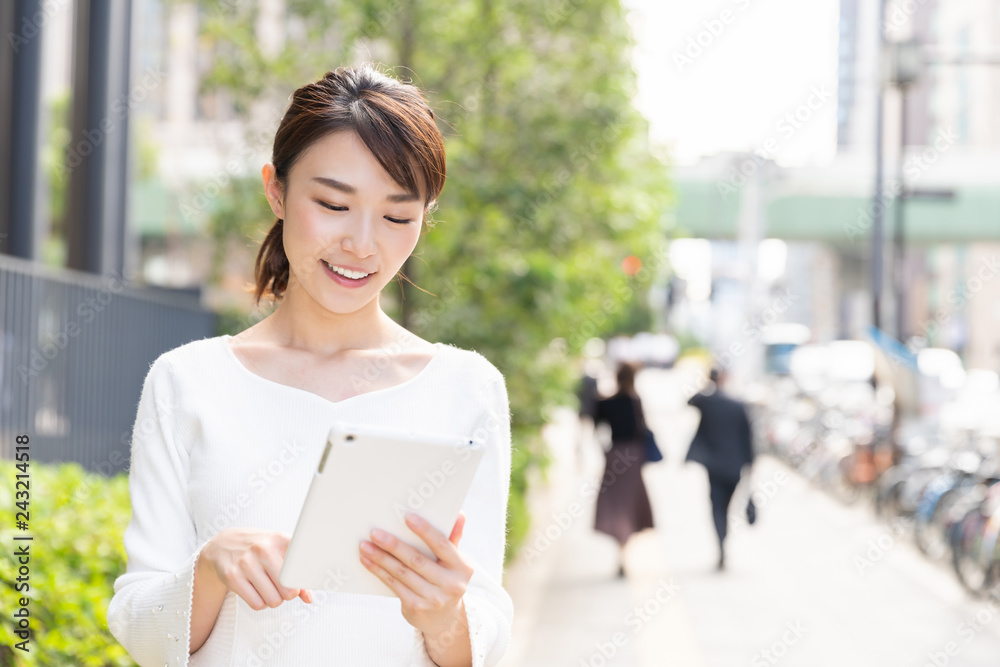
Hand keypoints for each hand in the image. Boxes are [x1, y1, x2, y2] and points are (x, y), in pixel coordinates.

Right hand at [203, 528, 313, 609]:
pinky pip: (257, 604)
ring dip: (274, 600)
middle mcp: (263, 549)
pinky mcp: (232, 576)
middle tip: (283, 588)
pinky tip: (257, 592)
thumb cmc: (258, 549)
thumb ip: (297, 573)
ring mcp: (246, 562)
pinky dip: (260, 603)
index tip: (304, 585)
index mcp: (280, 539)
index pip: (302, 567)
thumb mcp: (280, 552)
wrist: (223, 544)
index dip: (305, 581)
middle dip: (288, 594)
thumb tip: (309, 598)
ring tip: (269, 589)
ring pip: (273, 600)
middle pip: (289, 590)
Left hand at [359, 512, 473, 634]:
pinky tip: (367, 561)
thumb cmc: (446, 580)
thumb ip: (453, 538)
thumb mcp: (454, 562)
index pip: (442, 545)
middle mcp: (450, 584)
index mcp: (462, 567)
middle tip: (375, 533)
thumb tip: (460, 515)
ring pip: (402, 573)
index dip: (425, 530)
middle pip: (417, 560)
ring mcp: (433, 598)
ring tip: (365, 546)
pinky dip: (379, 572)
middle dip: (393, 545)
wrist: (444, 618)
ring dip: (381, 558)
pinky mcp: (416, 607)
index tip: (407, 517)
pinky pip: (394, 585)